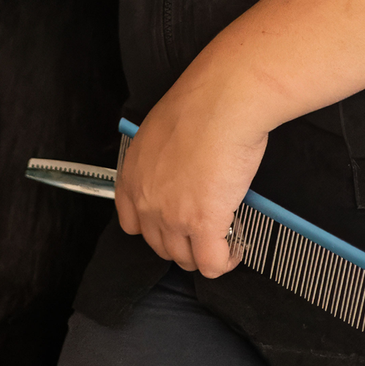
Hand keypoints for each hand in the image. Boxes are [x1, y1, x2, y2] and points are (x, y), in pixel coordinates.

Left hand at [114, 70, 269, 278]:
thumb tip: (178, 169)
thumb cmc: (200, 104)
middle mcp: (147, 200)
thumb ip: (161, 158)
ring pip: (184, 258)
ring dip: (203, 254)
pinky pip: (211, 264)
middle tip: (201, 230)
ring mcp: (173, 216)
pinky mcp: (204, 224)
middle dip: (181, 242)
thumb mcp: (161, 129)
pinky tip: (233, 249)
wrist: (223, 102)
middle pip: (159, 245)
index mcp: (133, 174)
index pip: (132, 223)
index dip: (154, 228)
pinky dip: (224, 261)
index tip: (171, 223)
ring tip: (220, 240)